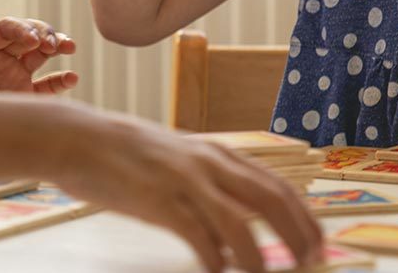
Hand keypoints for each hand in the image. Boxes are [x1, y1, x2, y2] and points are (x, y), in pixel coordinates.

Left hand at [0, 18, 78, 93]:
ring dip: (58, 45)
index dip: (22, 29)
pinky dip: (62, 80)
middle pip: (28, 35)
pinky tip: (71, 78)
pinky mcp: (28, 97)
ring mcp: (17, 76)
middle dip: (44, 34)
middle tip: (53, 45)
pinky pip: (49, 85)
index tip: (33, 40)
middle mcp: (2, 59)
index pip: (6, 29)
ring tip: (69, 46)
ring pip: (42, 54)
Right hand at [54, 111, 322, 272]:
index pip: (277, 185)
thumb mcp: (179, 159)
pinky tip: (218, 272)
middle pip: (271, 200)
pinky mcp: (158, 200)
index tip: (319, 242)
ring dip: (260, 257)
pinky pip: (199, 236)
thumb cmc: (126, 153)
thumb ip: (209, 184)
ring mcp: (184, 180)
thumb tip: (235, 231)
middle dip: (298, 235)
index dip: (304, 216)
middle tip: (311, 263)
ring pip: (240, 222)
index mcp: (217, 153)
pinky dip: (215, 259)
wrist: (79, 138)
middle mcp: (209, 163)